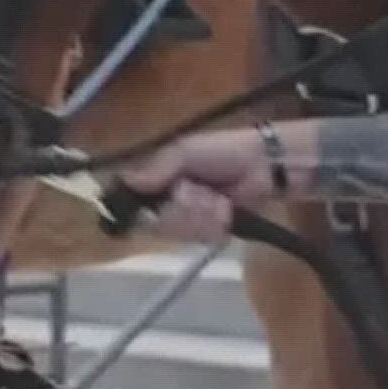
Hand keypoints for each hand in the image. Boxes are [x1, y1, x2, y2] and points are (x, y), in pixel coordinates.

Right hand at [111, 128, 279, 241]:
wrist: (263, 166)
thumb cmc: (222, 151)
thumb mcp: (185, 151)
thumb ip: (156, 168)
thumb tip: (124, 181)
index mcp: (156, 178)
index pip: (130, 202)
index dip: (137, 208)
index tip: (149, 206)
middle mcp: (166, 200)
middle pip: (154, 223)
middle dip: (179, 210)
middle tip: (198, 192)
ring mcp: (187, 217)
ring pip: (177, 232)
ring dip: (201, 215)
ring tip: (218, 200)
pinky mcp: (208, 231)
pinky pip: (199, 238)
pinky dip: (214, 224)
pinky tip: (226, 210)